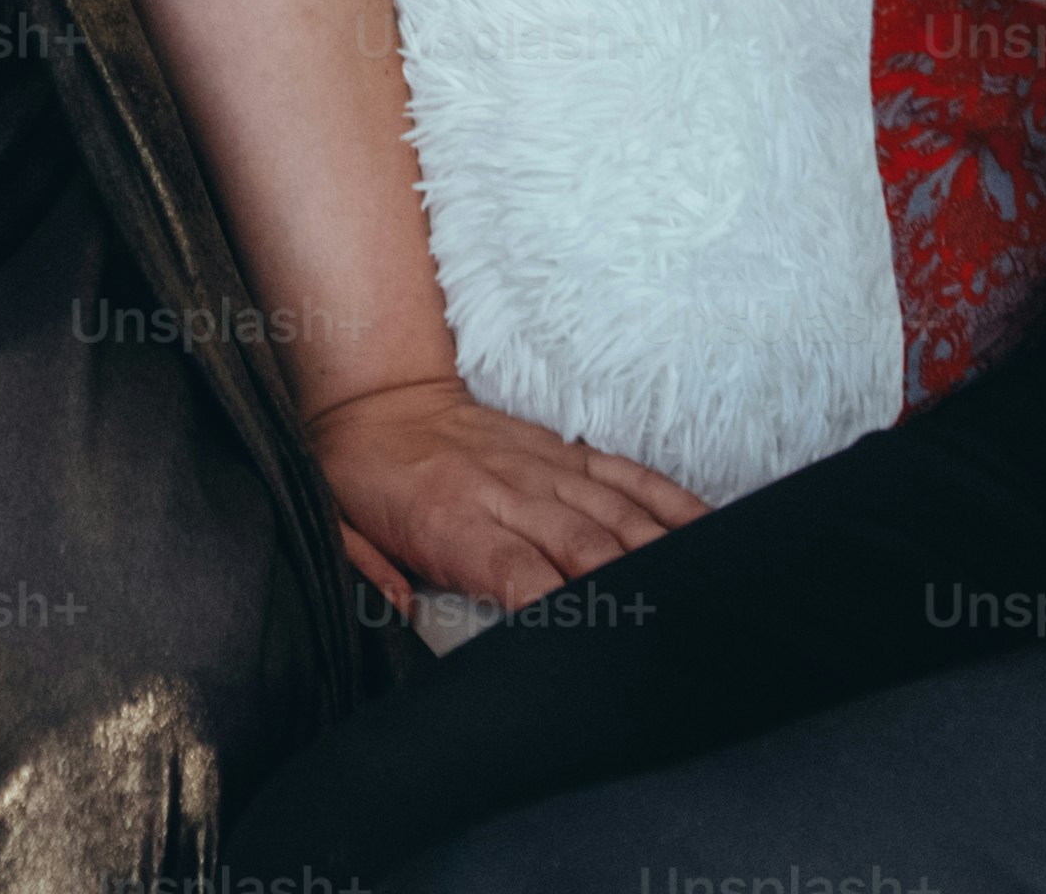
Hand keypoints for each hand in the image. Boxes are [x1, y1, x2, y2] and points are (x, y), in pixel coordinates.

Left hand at [309, 371, 708, 611]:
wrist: (381, 397)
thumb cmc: (362, 476)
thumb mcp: (337, 528)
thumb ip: (366, 573)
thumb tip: (401, 612)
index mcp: (452, 519)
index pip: (517, 571)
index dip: (560, 610)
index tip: (595, 648)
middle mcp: (509, 492)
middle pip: (584, 547)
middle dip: (629, 592)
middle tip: (669, 637)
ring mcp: (544, 468)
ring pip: (616, 514)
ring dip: (662, 554)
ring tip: (706, 594)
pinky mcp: (565, 453)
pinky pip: (627, 477)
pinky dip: (669, 503)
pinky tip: (708, 529)